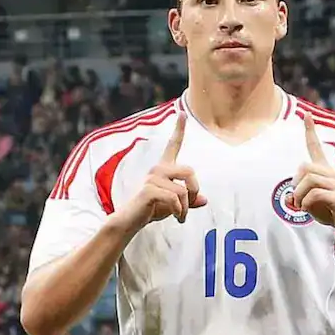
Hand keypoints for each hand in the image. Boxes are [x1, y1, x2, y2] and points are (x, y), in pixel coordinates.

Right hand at [113, 112, 206, 230]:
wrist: (130, 221)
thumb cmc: (151, 210)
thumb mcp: (175, 205)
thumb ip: (189, 200)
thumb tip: (204, 200)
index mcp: (164, 168)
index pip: (173, 145)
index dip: (179, 129)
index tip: (182, 113)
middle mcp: (157, 169)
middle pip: (190, 171)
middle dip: (194, 190)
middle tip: (188, 206)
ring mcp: (152, 178)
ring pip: (184, 190)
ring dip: (186, 207)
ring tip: (180, 216)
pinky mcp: (149, 190)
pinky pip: (175, 200)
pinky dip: (180, 212)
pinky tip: (176, 218)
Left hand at [290, 114, 334, 240]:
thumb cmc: (332, 213)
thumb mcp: (312, 203)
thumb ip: (300, 196)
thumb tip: (288, 197)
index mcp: (327, 172)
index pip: (317, 148)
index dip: (311, 132)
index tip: (307, 116)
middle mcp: (333, 175)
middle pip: (304, 167)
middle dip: (294, 183)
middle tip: (295, 199)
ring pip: (308, 180)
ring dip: (298, 195)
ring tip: (300, 206)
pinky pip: (315, 194)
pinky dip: (306, 203)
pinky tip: (308, 210)